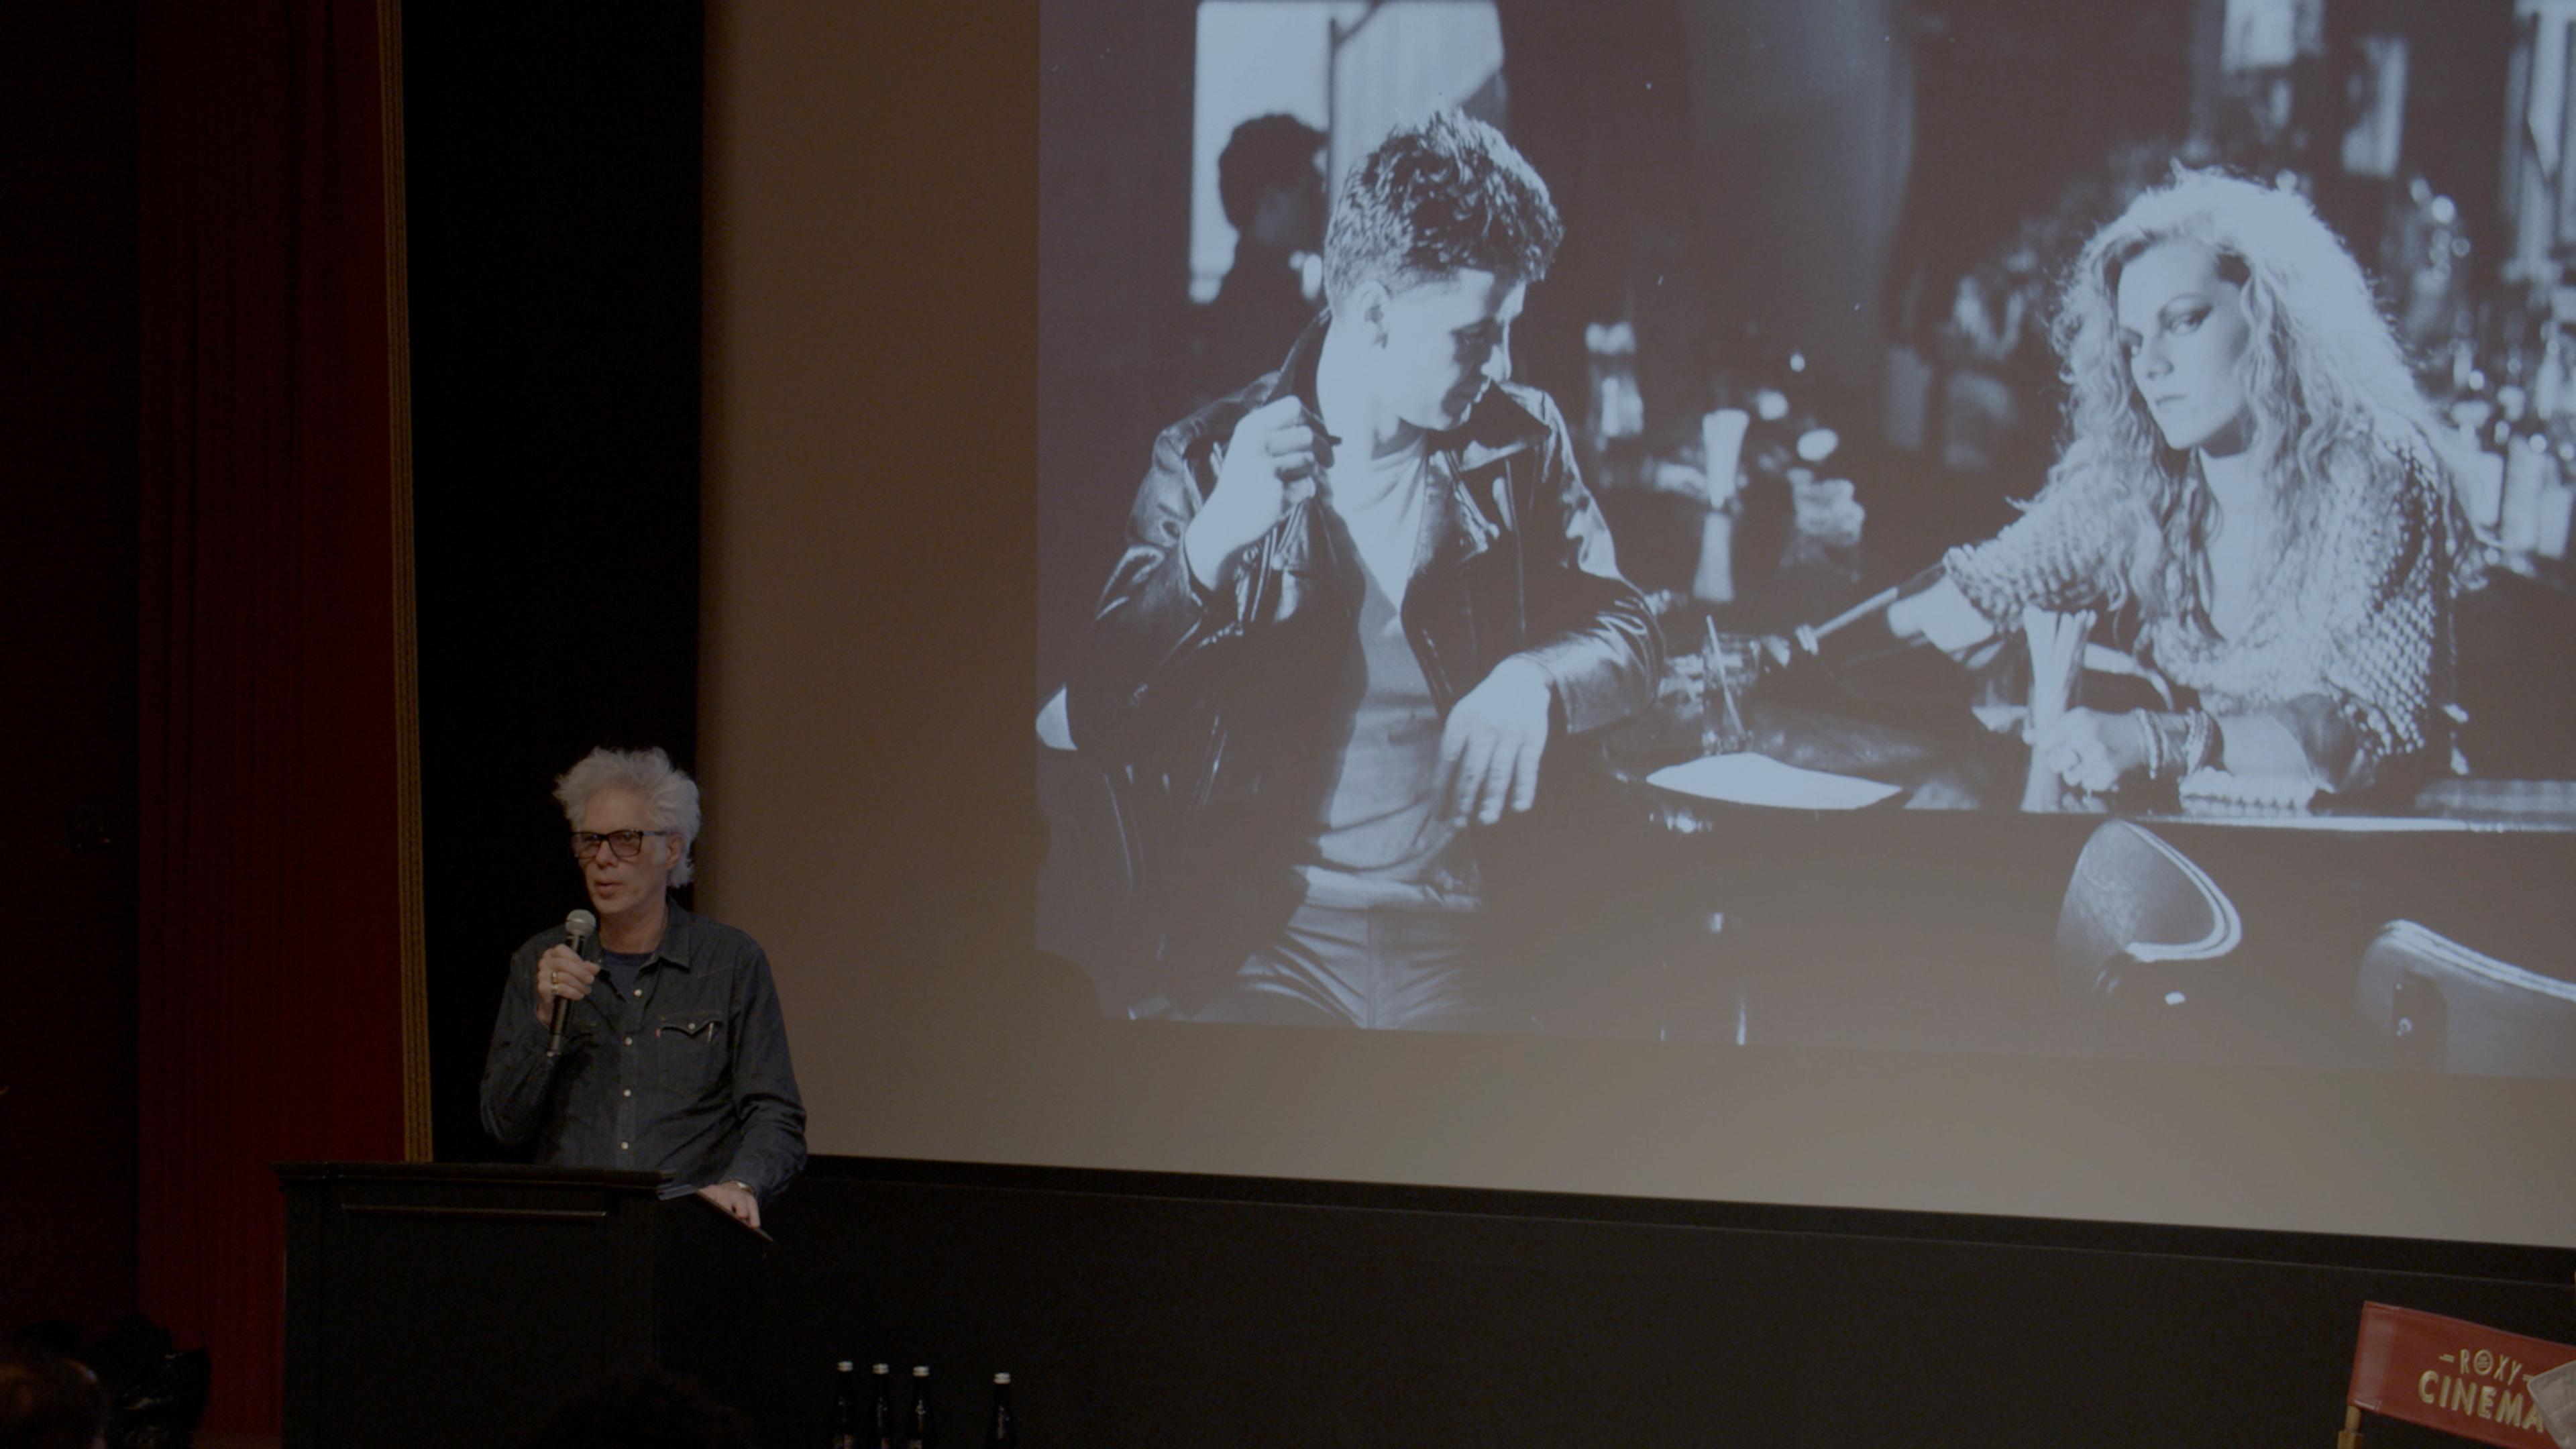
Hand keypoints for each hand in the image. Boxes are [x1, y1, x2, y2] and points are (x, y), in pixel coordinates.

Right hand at [531, 944, 598, 1026]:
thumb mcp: (577, 971)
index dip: (577, 959)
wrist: (554, 1000)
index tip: (589, 968)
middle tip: (591, 980)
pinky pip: (560, 988)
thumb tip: (596, 968)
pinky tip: (579, 995)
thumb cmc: (565, 981)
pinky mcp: (542, 987)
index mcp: (551, 953)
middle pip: (564, 963)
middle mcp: (544, 962)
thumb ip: (586, 967)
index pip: (562, 950)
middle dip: (581, 972)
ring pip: (564, 977)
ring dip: (579, 984)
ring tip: (587, 990)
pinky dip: (573, 992)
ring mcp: (541, 975)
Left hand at [696, 1181, 760, 1230]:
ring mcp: (738, 1195)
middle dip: (724, 1207)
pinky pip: (753, 1207)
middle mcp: (724, 1193)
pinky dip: (754, 1216)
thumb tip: (689, 1230)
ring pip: (740, 1202)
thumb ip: (701, 1210)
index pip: (706, 1198)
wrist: (732, 1189)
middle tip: (724, 1216)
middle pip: (724, 1199)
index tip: (705, 1215)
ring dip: (740, 1209)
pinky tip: (754, 1225)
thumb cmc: (716, 1202)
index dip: (707, 1206)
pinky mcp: (750, 1199)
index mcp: (710, 1193)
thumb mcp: (707, 1202)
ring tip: (741, 1217)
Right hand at [1184, 396, 1334, 586]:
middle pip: (1308, 435)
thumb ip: (1280, 433)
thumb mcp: (1251, 449)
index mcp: (1250, 427)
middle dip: (1324, 449)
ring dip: (1310, 474)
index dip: (1314, 420)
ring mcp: (1265, 468)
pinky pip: (1309, 486)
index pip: (1294, 406)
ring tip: (1291, 484)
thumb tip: (1324, 431)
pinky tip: (1286, 499)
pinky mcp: (1277, 493)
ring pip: (1311, 462)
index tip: (1321, 433)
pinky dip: (1305, 493)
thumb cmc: (1245, 483)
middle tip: (1329, 461)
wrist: (1224, 522)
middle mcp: (1256, 443)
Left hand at [1436, 657, 1555, 825]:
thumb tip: (1440, 789)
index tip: (1440, 814)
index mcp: (1462, 722)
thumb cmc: (1483, 708)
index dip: (1443, 790)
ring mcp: (1510, 732)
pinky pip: (1528, 767)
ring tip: (1485, 821)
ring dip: (1492, 799)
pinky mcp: (1533, 737)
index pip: (1448, 762)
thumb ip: (1452, 748)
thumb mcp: (1462, 718)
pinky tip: (1519, 807)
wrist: (1519, 679)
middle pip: (1472, 770)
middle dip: (1464, 800)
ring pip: (1499, 771)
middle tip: (1458, 826)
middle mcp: (1485, 727)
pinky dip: (1524, 788)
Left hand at [2031, 707, 2150, 794]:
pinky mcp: (2109, 771)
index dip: (2050, 748)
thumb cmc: (2100, 728)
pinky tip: (2103, 766)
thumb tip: (2026, 737)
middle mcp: (2087, 735)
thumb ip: (2049, 732)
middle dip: (2063, 763)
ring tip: (2092, 760)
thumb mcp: (2075, 723)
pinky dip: (2093, 779)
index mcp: (2076, 720)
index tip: (2062, 744)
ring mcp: (2099, 754)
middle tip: (2078, 755)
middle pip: (2055, 764)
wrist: (2138, 736)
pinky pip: (2087, 785)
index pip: (2044, 744)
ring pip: (2070, 778)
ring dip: (2078, 773)